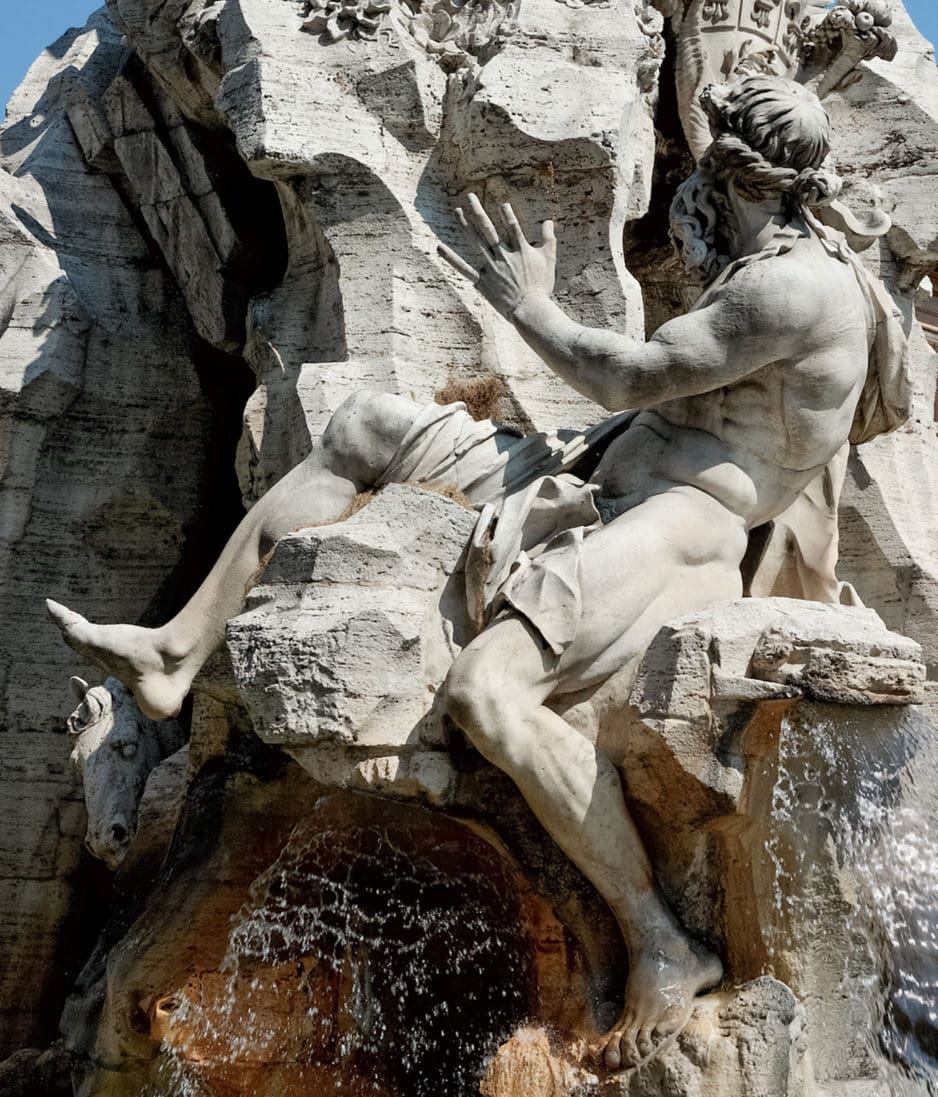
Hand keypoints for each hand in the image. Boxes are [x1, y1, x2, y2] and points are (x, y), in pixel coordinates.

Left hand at [438, 194, 556, 318]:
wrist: (530, 309)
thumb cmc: (541, 286)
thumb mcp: (549, 259)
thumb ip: (549, 238)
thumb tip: (549, 221)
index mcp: (520, 249)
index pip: (512, 226)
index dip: (507, 214)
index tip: (502, 204)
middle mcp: (503, 255)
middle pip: (488, 229)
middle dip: (478, 211)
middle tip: (469, 196)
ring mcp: (492, 267)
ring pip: (475, 242)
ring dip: (465, 225)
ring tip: (456, 211)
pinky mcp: (483, 281)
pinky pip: (464, 268)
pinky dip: (452, 258)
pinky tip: (439, 247)